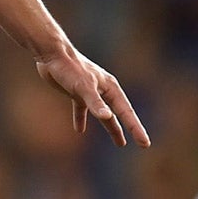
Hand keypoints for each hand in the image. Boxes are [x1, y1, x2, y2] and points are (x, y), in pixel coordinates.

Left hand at [33, 46, 149, 147]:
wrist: (52, 53)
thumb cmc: (69, 69)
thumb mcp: (83, 87)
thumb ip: (95, 103)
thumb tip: (108, 117)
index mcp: (110, 88)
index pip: (126, 112)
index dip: (136, 129)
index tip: (145, 144)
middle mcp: (103, 89)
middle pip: (120, 114)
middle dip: (130, 129)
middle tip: (143, 144)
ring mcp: (90, 91)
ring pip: (104, 114)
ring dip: (111, 128)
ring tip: (121, 143)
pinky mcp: (76, 91)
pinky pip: (81, 109)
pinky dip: (81, 119)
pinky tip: (80, 130)